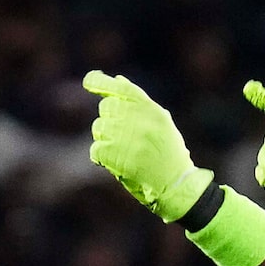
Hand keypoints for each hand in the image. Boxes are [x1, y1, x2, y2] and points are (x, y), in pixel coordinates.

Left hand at [82, 71, 212, 221]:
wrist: (176, 185)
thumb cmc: (169, 155)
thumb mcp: (161, 123)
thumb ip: (140, 103)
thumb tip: (117, 80)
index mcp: (150, 109)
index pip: (120, 88)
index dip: (100, 82)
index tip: (88, 82)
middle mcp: (137, 118)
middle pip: (106, 107)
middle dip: (110, 120)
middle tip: (122, 137)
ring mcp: (125, 135)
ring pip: (99, 127)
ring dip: (105, 139)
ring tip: (122, 152)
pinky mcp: (115, 154)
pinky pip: (96, 149)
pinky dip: (101, 157)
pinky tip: (113, 163)